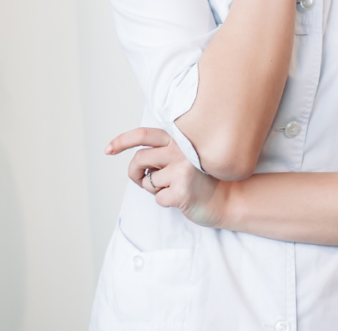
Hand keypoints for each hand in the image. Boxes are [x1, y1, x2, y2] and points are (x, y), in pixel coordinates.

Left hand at [106, 127, 229, 227]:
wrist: (229, 199)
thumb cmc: (202, 179)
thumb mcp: (186, 157)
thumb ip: (165, 152)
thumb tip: (137, 160)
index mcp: (179, 139)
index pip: (144, 135)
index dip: (122, 140)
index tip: (109, 149)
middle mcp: (180, 150)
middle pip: (139, 159)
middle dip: (134, 173)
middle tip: (140, 179)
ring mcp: (181, 170)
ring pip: (147, 181)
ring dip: (154, 189)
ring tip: (173, 188)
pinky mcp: (181, 190)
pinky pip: (158, 198)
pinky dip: (166, 202)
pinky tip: (182, 198)